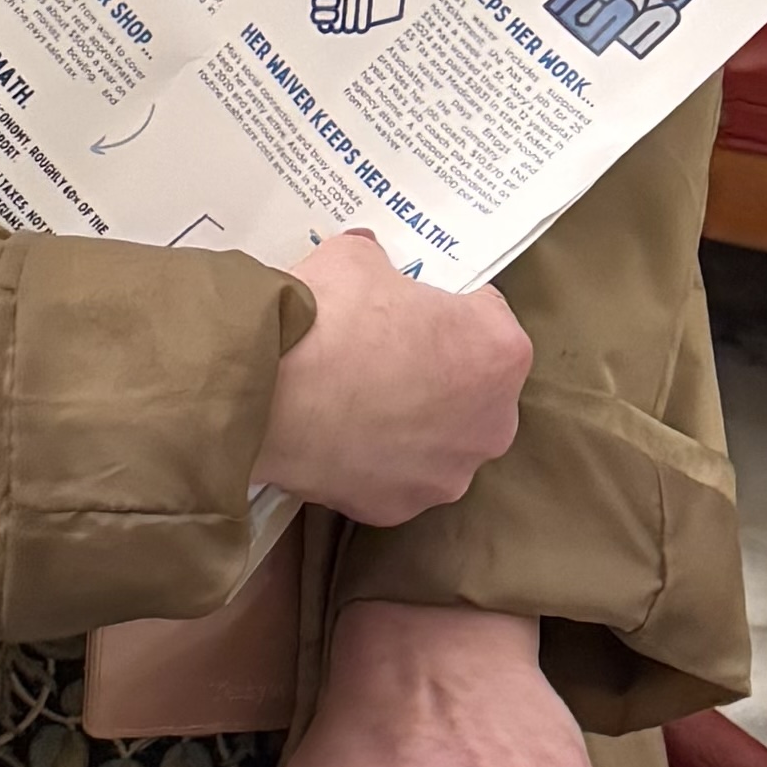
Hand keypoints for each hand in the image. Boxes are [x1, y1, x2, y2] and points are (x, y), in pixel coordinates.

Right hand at [250, 227, 528, 527]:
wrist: (267, 392)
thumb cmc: (326, 321)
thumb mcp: (356, 259)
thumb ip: (379, 262)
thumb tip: (367, 259)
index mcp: (499, 353)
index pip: (488, 320)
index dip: (447, 310)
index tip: (413, 311)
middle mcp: (490, 423)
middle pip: (473, 392)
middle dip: (438, 375)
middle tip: (385, 357)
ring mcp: (446, 474)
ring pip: (437, 444)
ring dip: (410, 426)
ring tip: (356, 402)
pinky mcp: (400, 508)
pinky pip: (394, 479)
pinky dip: (372, 462)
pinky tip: (337, 438)